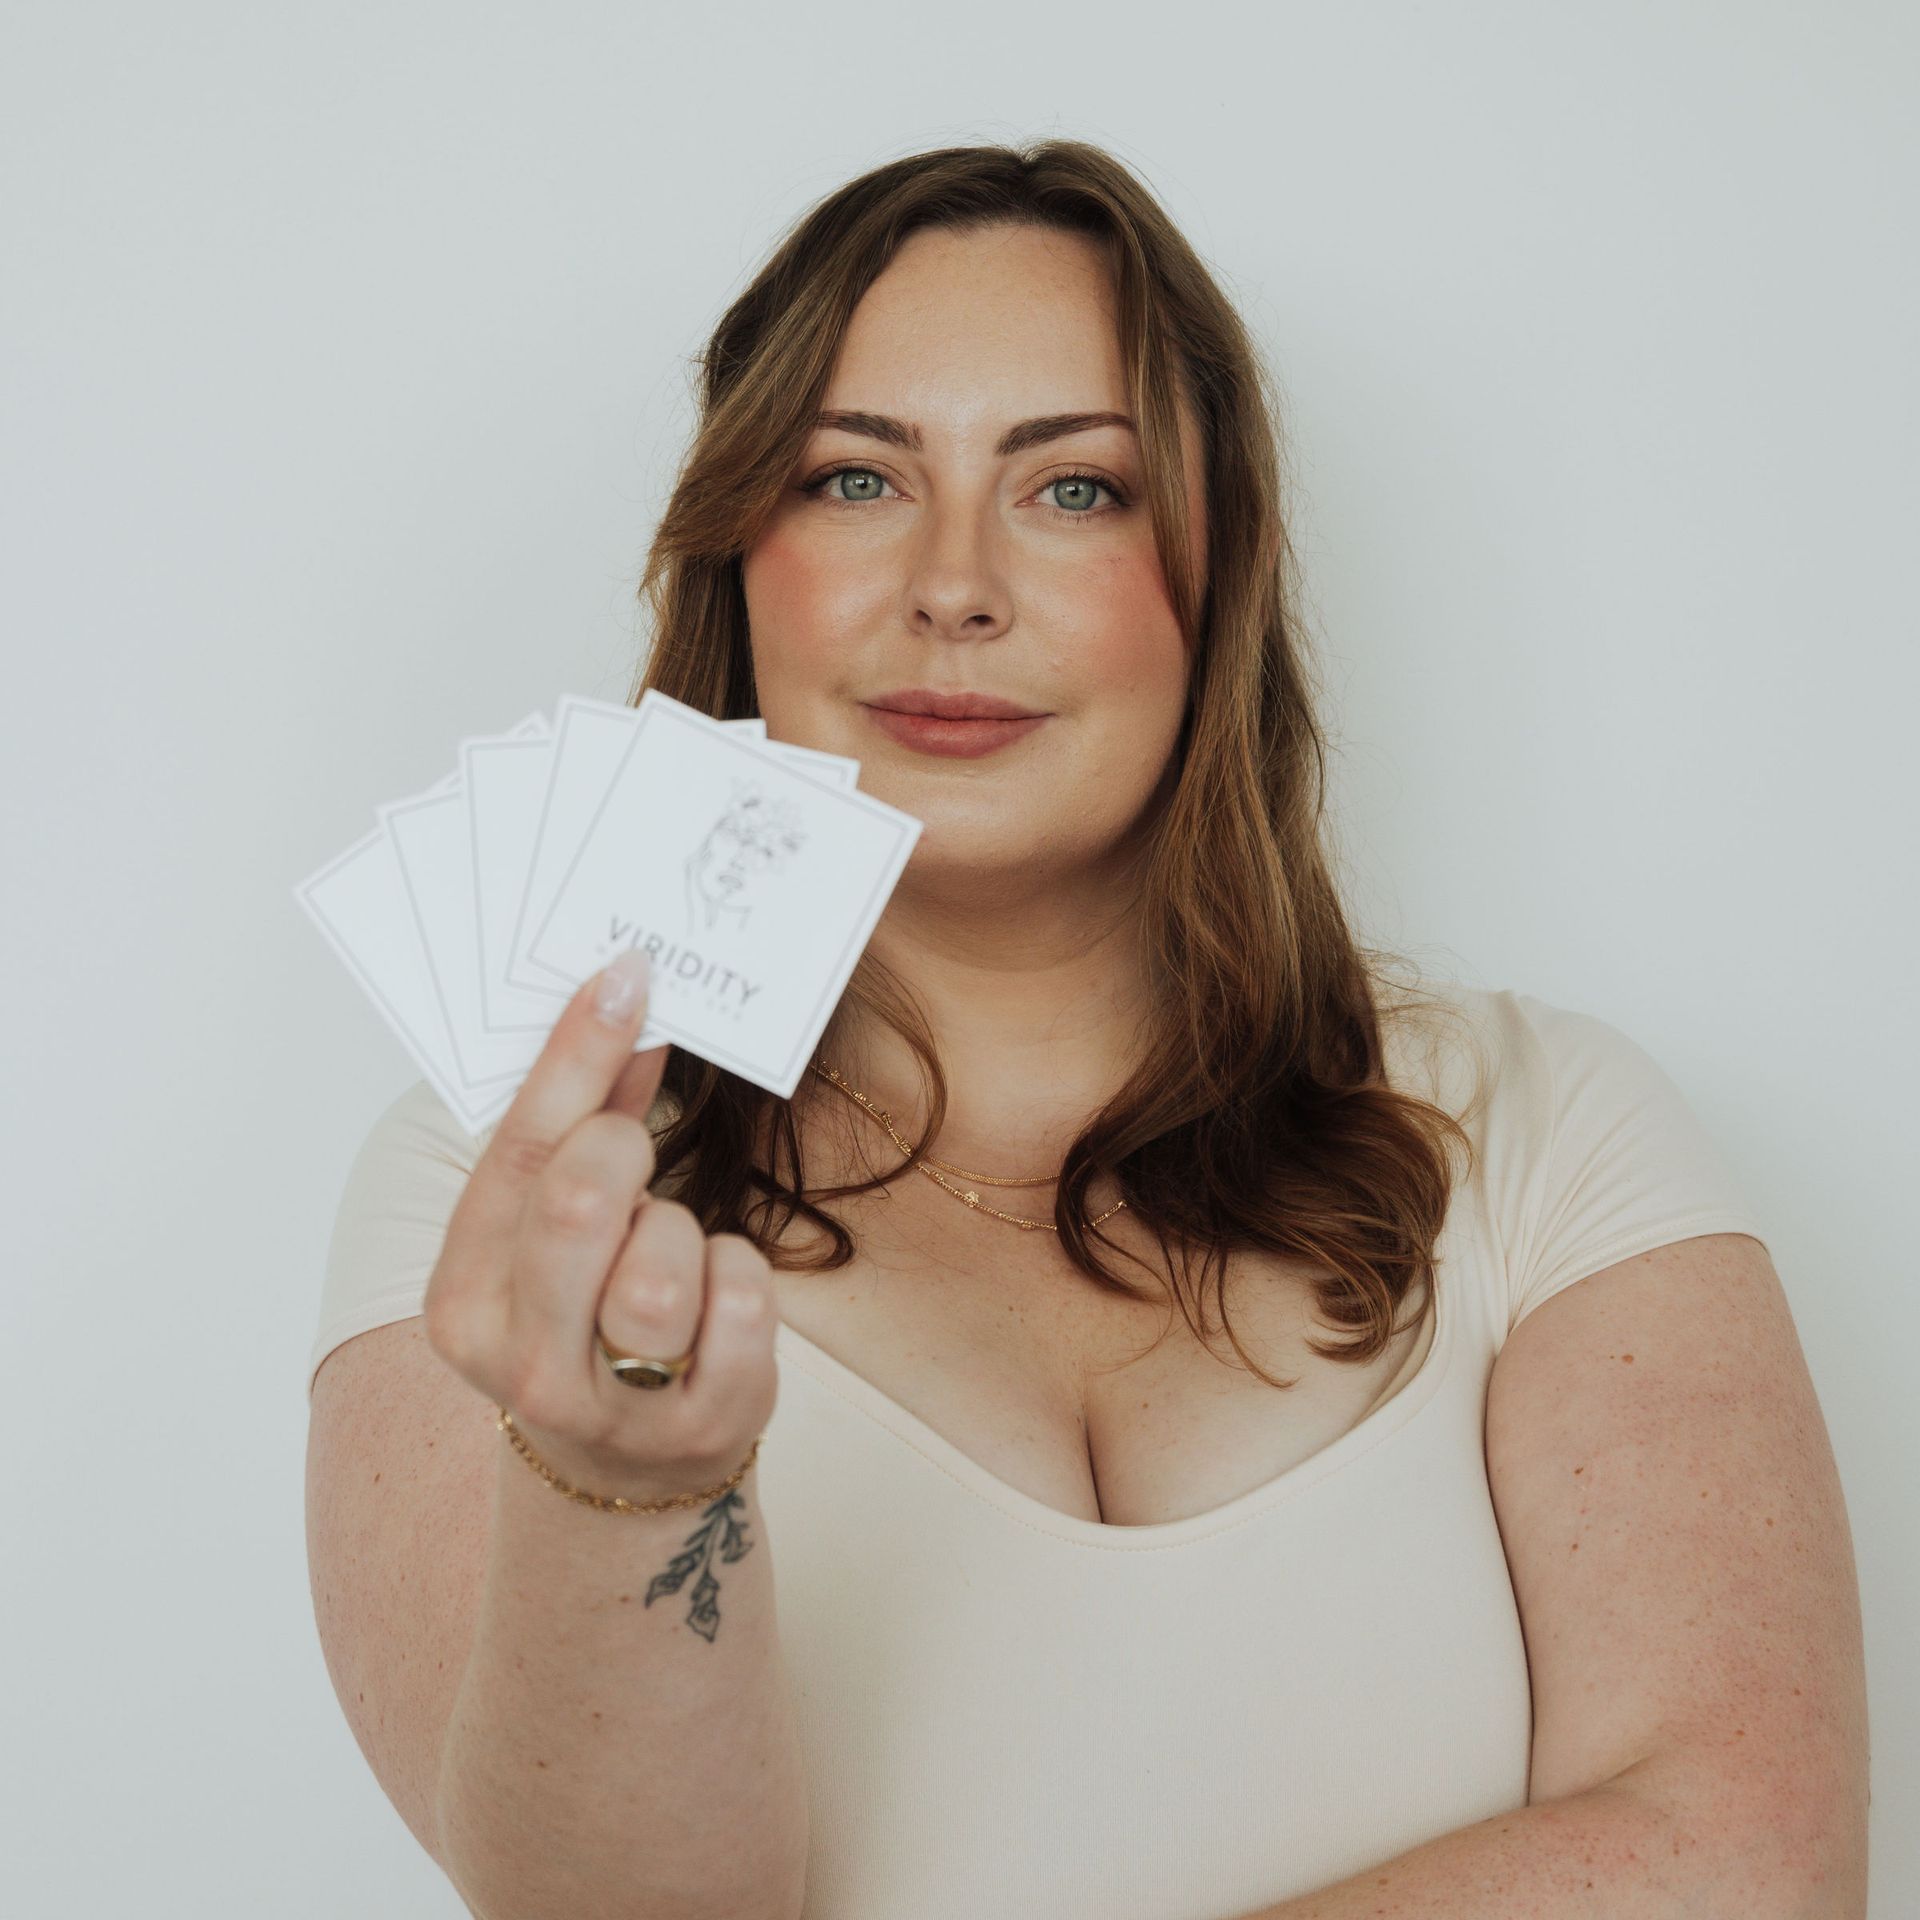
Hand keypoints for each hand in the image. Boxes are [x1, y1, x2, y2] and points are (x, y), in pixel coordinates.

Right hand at [423, 950, 779, 1504]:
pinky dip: (741, 1273)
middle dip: (625, 1150)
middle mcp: (522, 1361)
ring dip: (683, 1228)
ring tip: (669, 1252)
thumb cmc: (582, 1317)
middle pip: (582, 1199)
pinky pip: (746, 1297)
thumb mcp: (547, 1238)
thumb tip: (626, 1002)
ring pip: (668, 1257)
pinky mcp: (706, 1422)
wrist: (622, 1465)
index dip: (577, 1053)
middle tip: (636, 1153)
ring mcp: (615, 1403)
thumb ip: (579, 1129)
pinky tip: (715, 1297)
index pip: (520, 1151)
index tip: (626, 976)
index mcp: (462, 1299)